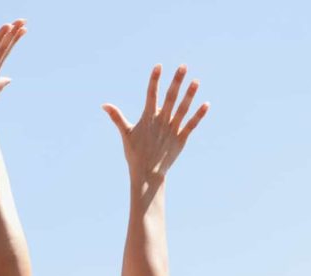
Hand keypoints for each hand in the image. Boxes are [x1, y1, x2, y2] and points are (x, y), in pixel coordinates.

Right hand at [103, 65, 209, 185]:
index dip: (154, 80)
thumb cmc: (135, 154)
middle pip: (170, 97)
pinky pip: (191, 125)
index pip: (151, 94)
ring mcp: (172, 130)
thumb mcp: (125, 134)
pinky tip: (206, 104)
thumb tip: (104, 105)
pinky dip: (198, 115)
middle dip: (176, 81)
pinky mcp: (181, 139)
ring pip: (183, 109)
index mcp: (148, 118)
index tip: (159, 66)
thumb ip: (117, 117)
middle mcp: (161, 121)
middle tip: (183, 66)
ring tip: (196, 81)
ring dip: (189, 95)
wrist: (147, 174)